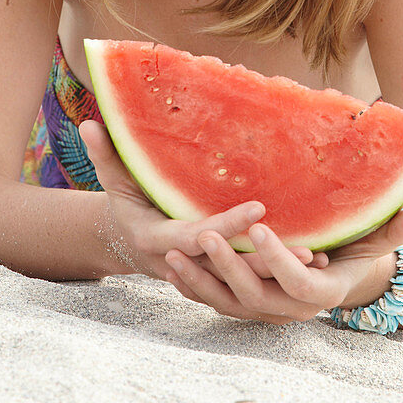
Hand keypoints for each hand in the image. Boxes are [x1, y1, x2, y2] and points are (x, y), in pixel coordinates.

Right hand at [78, 120, 328, 280]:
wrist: (127, 244)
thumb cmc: (127, 203)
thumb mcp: (116, 181)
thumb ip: (106, 155)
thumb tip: (87, 122)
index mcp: (159, 240)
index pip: (197, 236)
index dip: (226, 226)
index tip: (259, 207)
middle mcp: (183, 264)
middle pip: (227, 266)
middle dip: (263, 259)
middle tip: (304, 247)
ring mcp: (202, 276)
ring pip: (243, 280)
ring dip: (277, 270)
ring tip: (315, 255)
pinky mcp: (218, 279)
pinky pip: (249, 281)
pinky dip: (277, 273)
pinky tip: (311, 259)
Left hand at [164, 209, 402, 324]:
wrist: (334, 284)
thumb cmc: (351, 256)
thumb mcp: (370, 243)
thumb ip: (388, 233)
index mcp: (319, 296)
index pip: (297, 282)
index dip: (278, 258)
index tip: (259, 226)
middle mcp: (288, 311)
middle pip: (254, 297)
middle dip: (228, 266)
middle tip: (204, 235)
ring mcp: (262, 313)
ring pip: (226, 305)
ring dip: (199, 281)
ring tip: (172, 255)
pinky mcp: (242, 308)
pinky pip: (213, 304)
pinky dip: (192, 288)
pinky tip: (170, 268)